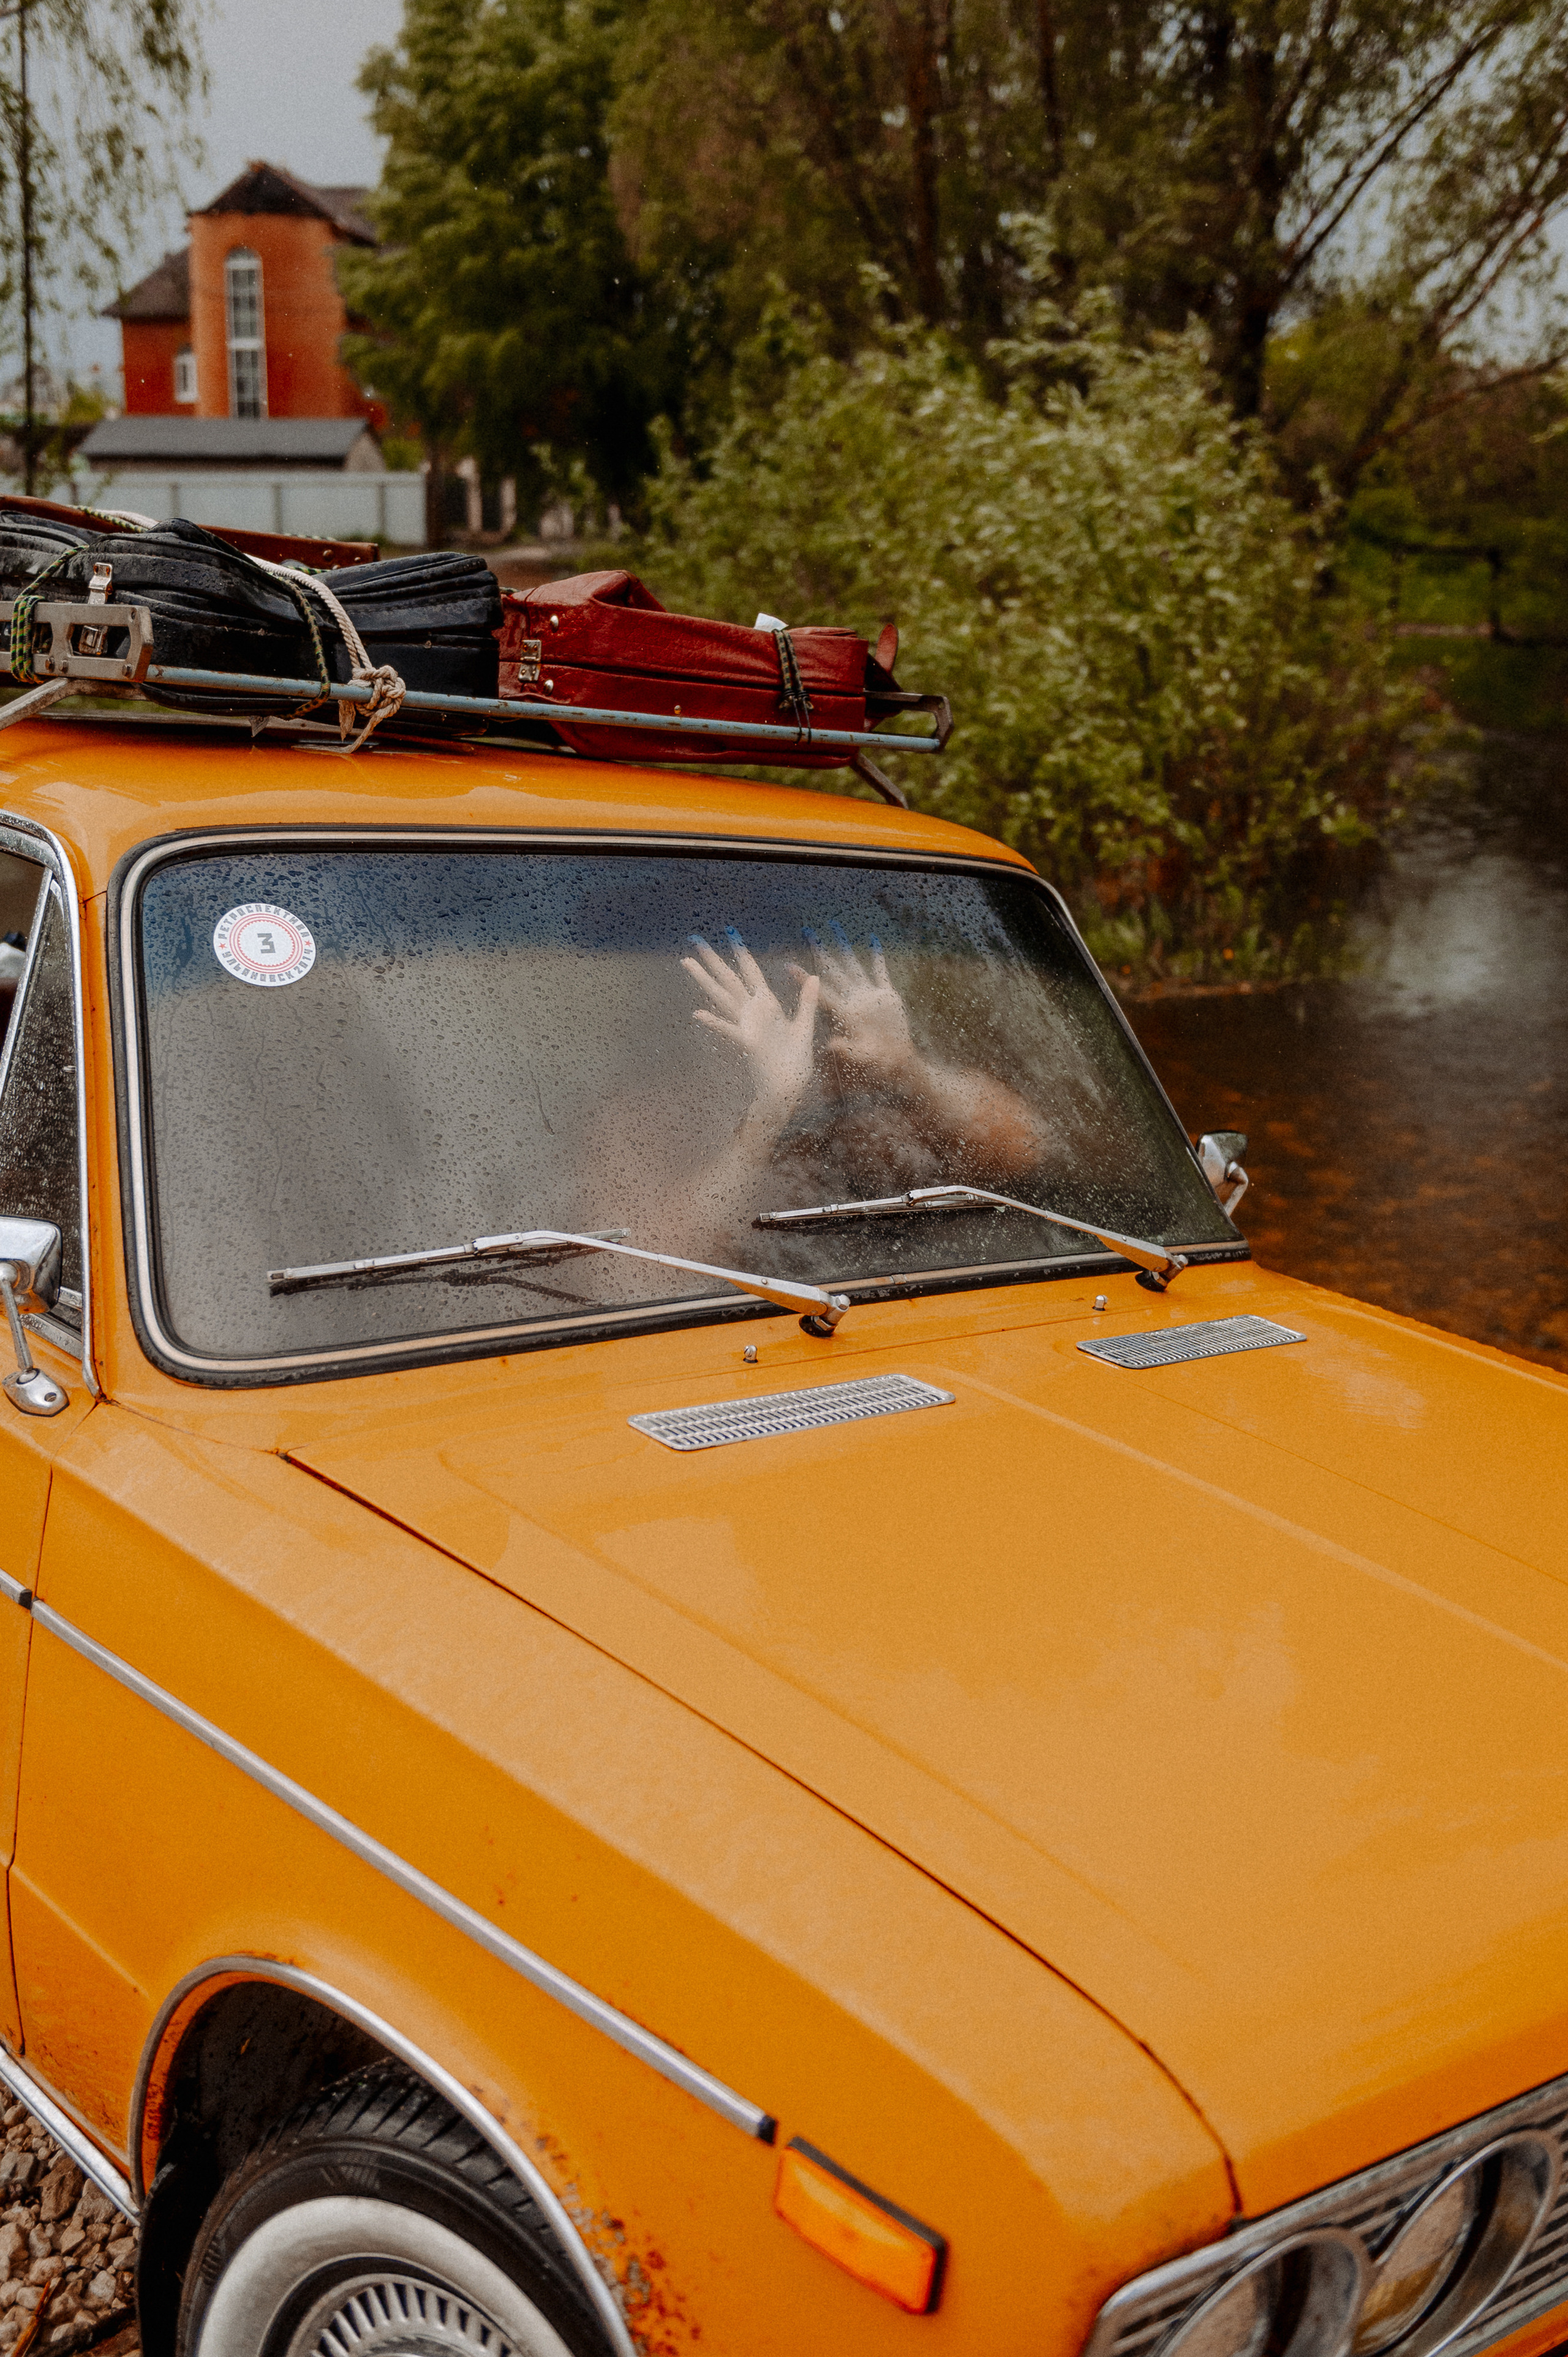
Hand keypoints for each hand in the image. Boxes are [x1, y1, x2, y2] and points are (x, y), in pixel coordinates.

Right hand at [683, 931, 820, 1115]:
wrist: (788, 1089)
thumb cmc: (794, 1062)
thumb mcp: (804, 1026)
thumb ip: (807, 1001)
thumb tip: (813, 975)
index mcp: (766, 1006)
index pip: (751, 973)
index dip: (741, 954)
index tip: (731, 934)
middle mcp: (752, 1013)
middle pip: (729, 980)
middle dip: (713, 960)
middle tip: (695, 940)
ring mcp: (747, 1026)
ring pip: (723, 997)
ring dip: (705, 980)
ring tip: (687, 963)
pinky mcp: (749, 1043)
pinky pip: (730, 1030)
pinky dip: (715, 1022)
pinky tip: (697, 1013)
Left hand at [792, 928, 915, 1088]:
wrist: (897, 1058)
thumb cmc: (877, 1060)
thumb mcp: (863, 1056)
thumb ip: (848, 1050)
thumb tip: (831, 1045)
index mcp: (844, 1012)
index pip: (820, 992)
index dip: (804, 980)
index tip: (787, 966)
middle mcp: (853, 999)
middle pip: (832, 970)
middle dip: (820, 951)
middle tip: (807, 931)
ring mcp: (868, 995)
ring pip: (853, 964)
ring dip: (844, 947)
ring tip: (834, 927)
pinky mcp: (886, 994)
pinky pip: (880, 971)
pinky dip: (878, 956)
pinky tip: (872, 940)